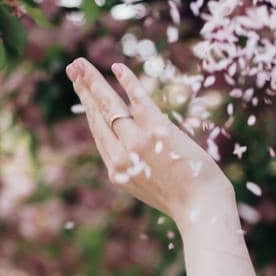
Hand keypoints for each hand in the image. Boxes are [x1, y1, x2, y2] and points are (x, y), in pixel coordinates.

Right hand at [65, 57, 230, 224]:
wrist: (202, 210)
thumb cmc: (185, 203)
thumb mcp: (150, 188)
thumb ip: (137, 169)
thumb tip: (133, 152)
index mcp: (118, 171)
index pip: (99, 133)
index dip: (90, 111)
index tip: (84, 94)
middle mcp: (121, 155)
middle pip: (98, 116)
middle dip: (84, 90)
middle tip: (73, 68)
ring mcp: (138, 142)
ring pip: (110, 105)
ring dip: (94, 81)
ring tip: (81, 64)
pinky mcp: (158, 132)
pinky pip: (139, 100)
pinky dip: (128, 82)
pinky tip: (117, 68)